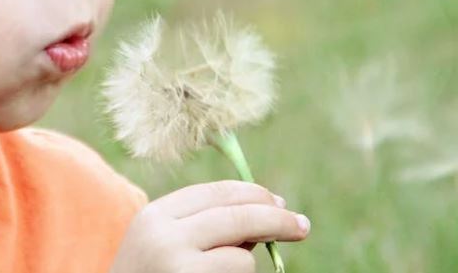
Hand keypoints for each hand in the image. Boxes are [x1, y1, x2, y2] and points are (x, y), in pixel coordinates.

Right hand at [109, 180, 311, 272]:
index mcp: (156, 215)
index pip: (216, 192)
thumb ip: (205, 226)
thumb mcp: (164, 244)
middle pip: (237, 215)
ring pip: (242, 257)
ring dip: (245, 267)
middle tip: (302, 226)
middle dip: (277, 218)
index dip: (254, 194)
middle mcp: (164, 236)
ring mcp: (178, 266)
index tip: (280, 202)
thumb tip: (270, 211)